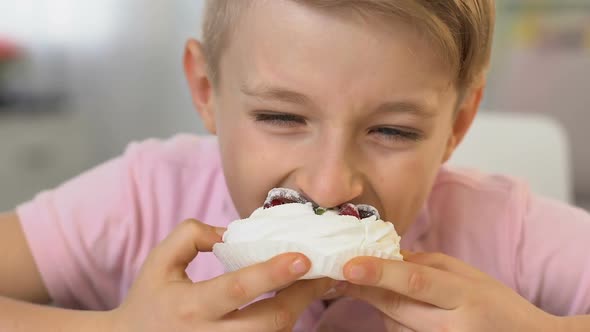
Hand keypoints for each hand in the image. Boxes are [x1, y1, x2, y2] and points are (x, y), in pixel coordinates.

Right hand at [110, 219, 332, 331]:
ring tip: (315, 287)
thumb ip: (193, 235)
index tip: (302, 257)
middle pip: (267, 323)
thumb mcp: (160, 260)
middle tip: (324, 273)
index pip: (237, 289)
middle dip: (302, 298)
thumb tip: (233, 232)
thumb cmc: (149, 299)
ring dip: (297, 312)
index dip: (272, 274)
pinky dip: (282, 327)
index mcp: (190, 306)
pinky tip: (293, 308)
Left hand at [340, 251, 560, 331]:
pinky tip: (413, 314)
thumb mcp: (469, 276)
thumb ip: (427, 265)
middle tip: (341, 273)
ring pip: (394, 324)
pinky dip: (398, 322)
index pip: (415, 282)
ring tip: (398, 294)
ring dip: (385, 306)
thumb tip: (386, 258)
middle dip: (365, 288)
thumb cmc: (498, 305)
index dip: (380, 273)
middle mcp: (453, 326)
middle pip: (396, 307)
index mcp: (465, 296)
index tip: (349, 265)